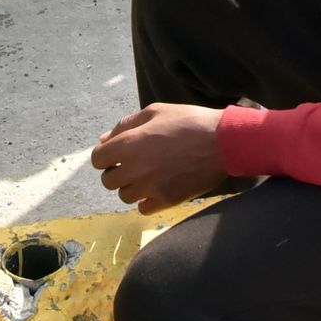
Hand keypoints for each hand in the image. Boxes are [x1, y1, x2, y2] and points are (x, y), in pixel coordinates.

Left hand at [91, 104, 231, 212]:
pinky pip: (143, 209)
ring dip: (131, 187)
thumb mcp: (155, 111)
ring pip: (124, 196)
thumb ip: (125, 125)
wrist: (222, 141)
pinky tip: (156, 189)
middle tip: (133, 164)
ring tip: (147, 175)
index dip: (105, 155)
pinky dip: (146, 201)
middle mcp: (135, 168)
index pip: (98, 159)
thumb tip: (104, 139)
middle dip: (116, 172)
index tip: (116, 154)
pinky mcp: (166, 200)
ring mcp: (150, 187)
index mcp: (129, 144)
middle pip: (108, 181)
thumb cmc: (189, 121)